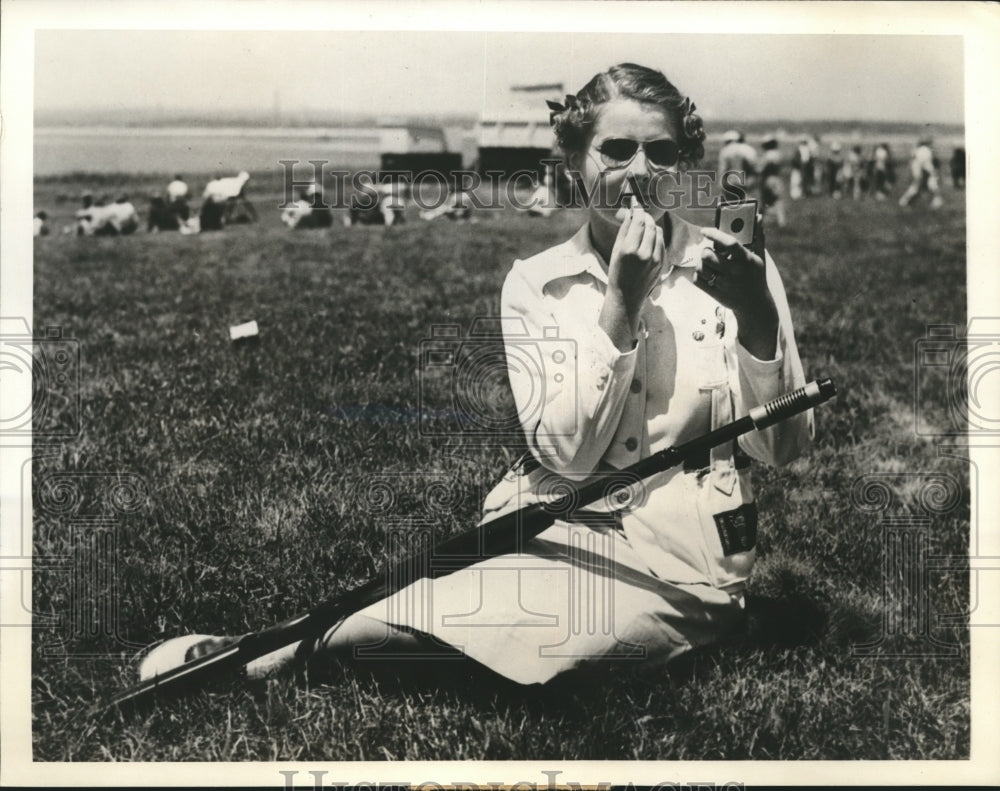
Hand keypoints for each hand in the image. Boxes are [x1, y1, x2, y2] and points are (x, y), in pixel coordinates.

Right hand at [606, 198, 665, 318]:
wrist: (627, 296)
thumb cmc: (617, 272)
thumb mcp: (616, 250)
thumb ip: (624, 229)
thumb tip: (630, 211)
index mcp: (629, 250)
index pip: (638, 222)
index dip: (637, 209)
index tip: (635, 202)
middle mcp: (644, 254)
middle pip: (650, 225)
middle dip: (645, 216)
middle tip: (639, 213)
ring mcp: (655, 259)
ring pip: (658, 232)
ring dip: (652, 225)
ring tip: (643, 225)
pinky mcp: (662, 263)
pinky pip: (662, 242)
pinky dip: (657, 236)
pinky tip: (649, 238)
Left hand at [697, 215, 778, 358]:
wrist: (754, 305)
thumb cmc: (756, 276)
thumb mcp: (759, 257)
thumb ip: (757, 236)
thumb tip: (758, 216)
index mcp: (746, 260)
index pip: (729, 243)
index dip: (715, 234)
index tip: (705, 230)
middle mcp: (735, 272)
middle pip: (708, 256)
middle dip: (706, 251)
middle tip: (710, 252)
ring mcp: (724, 284)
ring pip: (701, 267)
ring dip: (702, 263)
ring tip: (710, 264)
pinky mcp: (715, 294)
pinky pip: (698, 280)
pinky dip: (699, 275)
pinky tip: (707, 274)